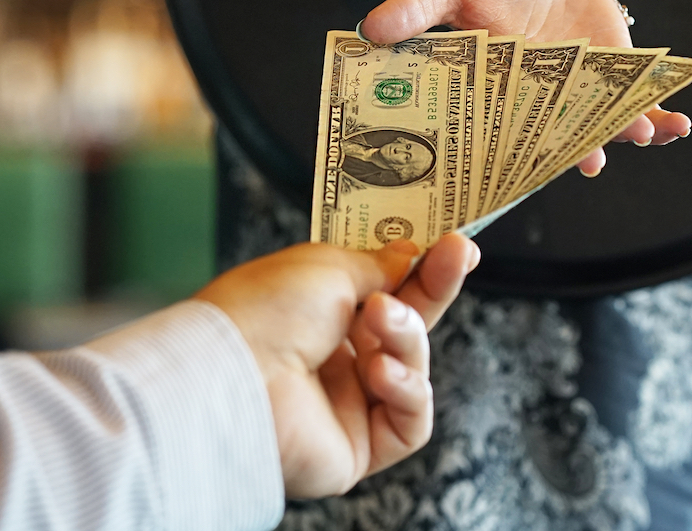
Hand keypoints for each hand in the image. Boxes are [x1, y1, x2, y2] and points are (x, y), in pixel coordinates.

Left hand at [195, 234, 479, 497]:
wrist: (233, 377)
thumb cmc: (265, 311)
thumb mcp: (329, 266)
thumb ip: (380, 264)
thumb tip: (411, 254)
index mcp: (316, 314)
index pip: (383, 290)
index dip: (421, 269)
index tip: (455, 244)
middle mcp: (332, 359)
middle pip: (405, 326)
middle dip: (433, 290)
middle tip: (458, 256)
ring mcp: (346, 405)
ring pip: (413, 367)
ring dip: (407, 337)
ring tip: (379, 321)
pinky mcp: (357, 447)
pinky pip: (410, 422)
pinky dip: (407, 391)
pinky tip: (380, 372)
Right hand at [359, 0, 690, 174]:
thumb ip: (414, 11)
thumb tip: (366, 29)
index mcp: (496, 93)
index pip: (502, 131)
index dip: (515, 152)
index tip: (526, 168)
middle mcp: (539, 104)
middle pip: (558, 134)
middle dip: (577, 148)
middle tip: (592, 161)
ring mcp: (579, 93)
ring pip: (601, 124)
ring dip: (624, 132)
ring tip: (645, 134)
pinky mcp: (613, 77)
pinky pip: (637, 102)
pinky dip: (659, 112)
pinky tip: (680, 123)